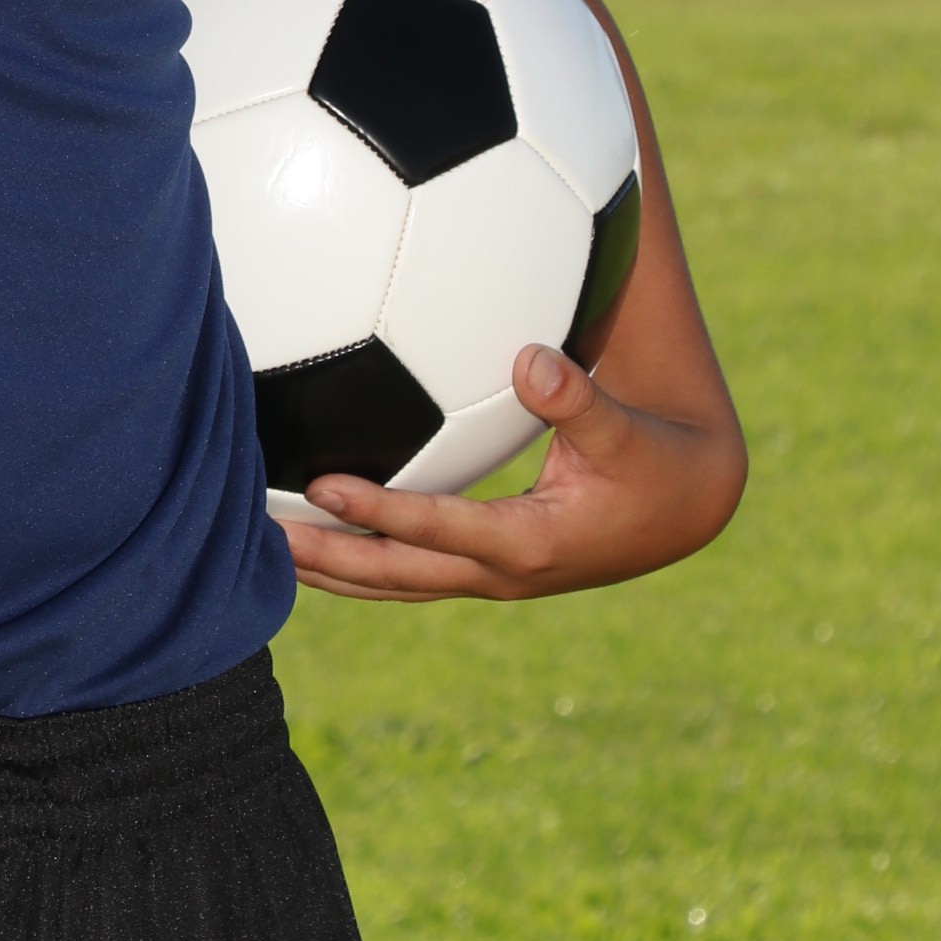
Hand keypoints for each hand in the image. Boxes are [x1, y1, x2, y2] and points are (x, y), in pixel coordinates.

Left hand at [279, 337, 742, 602]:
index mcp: (530, 543)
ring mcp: (490, 579)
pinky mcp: (486, 570)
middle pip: (396, 574)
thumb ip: (578, 399)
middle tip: (257, 535)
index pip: (437, 529)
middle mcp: (501, 574)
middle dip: (327, 559)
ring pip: (395, 582)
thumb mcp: (625, 431)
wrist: (682, 512)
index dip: (377, 510)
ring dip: (332, 569)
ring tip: (261, 547)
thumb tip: (531, 357)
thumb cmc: (652, 462)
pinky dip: (361, 560)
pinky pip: (410, 571)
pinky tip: (315, 536)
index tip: (320, 485)